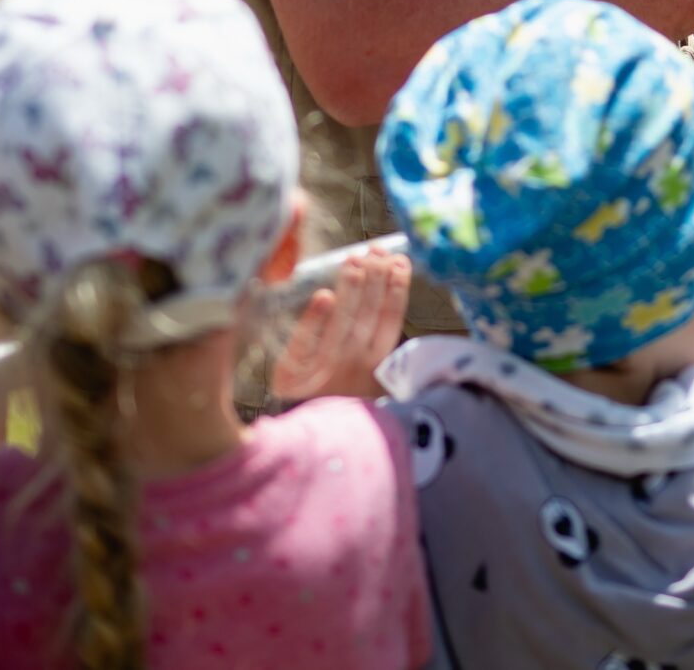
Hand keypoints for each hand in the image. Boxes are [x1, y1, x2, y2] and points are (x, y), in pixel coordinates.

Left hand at [271, 245, 411, 401]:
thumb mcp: (362, 374)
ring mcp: (324, 376)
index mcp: (376, 371)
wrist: (301, 443)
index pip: (391, 323)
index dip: (397, 290)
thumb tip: (382, 281)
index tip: (400, 261)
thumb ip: (371, 338)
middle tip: (375, 250)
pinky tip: (324, 296)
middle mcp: (354, 373)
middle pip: (368, 320)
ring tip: (354, 261)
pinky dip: (315, 321)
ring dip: (350, 292)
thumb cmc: (334, 397)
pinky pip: (305, 346)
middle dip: (374, 281)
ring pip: (342, 328)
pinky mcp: (293, 379)